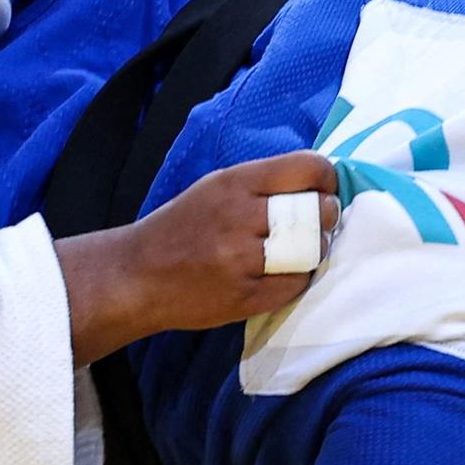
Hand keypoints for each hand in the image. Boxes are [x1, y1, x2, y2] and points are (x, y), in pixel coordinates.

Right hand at [56, 151, 340, 365]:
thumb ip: (262, 184)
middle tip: (317, 222)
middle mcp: (240, 217)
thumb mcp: (216, 188)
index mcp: (234, 183)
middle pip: (316, 211)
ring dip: (314, 250)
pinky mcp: (246, 297)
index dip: (327, 179)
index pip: (307, 168)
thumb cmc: (183, 227)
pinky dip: (297, 279)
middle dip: (325, 217)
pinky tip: (282, 274)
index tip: (324, 189)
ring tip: (298, 250)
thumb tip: (319, 184)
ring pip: (311, 250)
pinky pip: (296, 285)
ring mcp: (242, 260)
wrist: (137, 276)